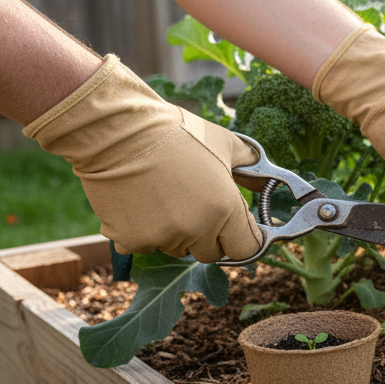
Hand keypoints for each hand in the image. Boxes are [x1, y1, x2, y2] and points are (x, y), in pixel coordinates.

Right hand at [24, 56, 262, 262]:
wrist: (119, 130)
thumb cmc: (177, 133)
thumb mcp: (225, 144)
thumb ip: (251, 168)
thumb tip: (265, 182)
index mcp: (224, 209)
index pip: (246, 249)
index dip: (243, 239)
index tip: (238, 229)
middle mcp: (196, 230)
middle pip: (211, 253)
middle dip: (209, 235)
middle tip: (197, 205)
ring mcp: (161, 238)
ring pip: (177, 248)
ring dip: (176, 232)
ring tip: (165, 195)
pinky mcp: (129, 240)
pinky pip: (144, 246)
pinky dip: (143, 231)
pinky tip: (139, 202)